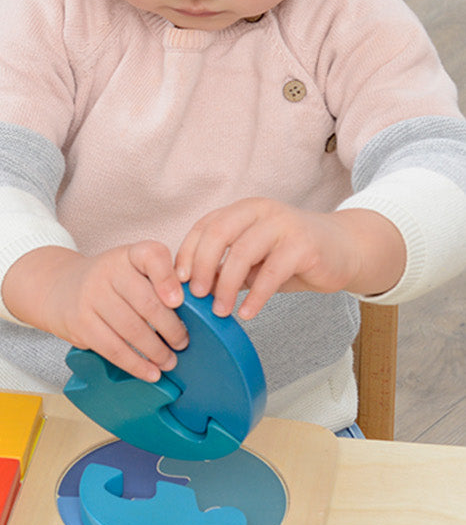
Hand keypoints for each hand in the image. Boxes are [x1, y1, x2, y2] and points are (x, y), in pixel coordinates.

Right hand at [1, 242, 188, 381]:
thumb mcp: (131, 268)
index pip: (151, 256)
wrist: (59, 289)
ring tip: (169, 361)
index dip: (168, 278)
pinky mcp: (80, 323)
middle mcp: (108, 271)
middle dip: (171, 328)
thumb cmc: (109, 283)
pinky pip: (113, 348)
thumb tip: (199, 311)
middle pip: (146, 302)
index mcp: (127, 255)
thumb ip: (160, 280)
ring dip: (156, 351)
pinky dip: (135, 364)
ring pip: (131, 329)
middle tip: (183, 342)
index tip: (180, 301)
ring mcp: (91, 297)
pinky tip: (150, 372)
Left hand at [175, 199, 406, 319]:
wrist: (345, 250)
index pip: (205, 226)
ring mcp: (284, 225)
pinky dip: (256, 297)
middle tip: (195, 296)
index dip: (188, 253)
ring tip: (220, 311)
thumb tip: (189, 290)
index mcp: (243, 211)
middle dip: (202, 267)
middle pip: (218, 234)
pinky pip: (272, 273)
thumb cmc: (290, 257)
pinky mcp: (304, 245)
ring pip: (243, 253)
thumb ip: (225, 266)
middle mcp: (261, 211)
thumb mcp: (252, 259)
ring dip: (226, 286)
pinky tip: (247, 313)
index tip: (178, 281)